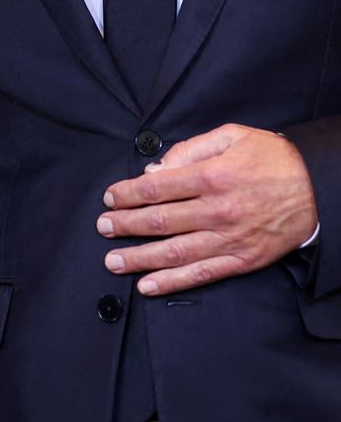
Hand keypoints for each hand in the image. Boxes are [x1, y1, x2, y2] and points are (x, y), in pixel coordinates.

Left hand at [96, 123, 317, 295]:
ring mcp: (230, 238)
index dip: (127, 194)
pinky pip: (202, 274)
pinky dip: (173, 282)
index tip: (109, 197)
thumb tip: (156, 170)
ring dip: (139, 258)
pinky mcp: (242, 259)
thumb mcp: (231, 136)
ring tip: (113, 261)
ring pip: (175, 252)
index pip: (157, 188)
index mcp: (211, 177)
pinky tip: (148, 285)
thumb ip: (189, 149)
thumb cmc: (272, 158)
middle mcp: (217, 210)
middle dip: (125, 225)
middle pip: (160, 221)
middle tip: (103, 227)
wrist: (318, 188)